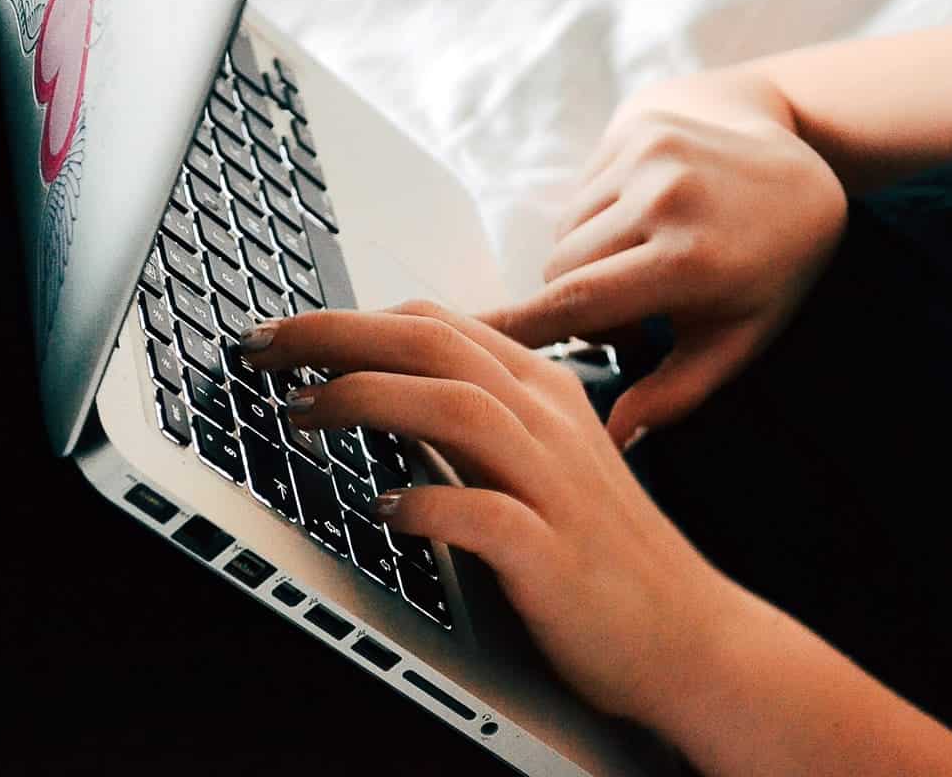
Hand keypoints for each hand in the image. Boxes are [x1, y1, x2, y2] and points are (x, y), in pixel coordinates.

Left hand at [237, 302, 737, 722]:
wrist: (687, 632)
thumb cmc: (601, 545)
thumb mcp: (540, 458)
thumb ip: (473, 418)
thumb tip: (381, 392)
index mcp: (541, 390)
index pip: (436, 324)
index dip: (351, 318)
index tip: (288, 333)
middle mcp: (546, 422)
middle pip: (433, 346)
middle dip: (336, 336)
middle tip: (263, 348)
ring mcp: (553, 485)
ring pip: (456, 408)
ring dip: (367, 400)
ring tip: (300, 413)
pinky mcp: (554, 554)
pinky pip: (484, 516)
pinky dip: (426, 504)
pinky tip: (384, 509)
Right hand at [480, 80, 847, 445]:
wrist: (796, 157)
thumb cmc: (770, 264)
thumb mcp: (739, 337)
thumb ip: (673, 394)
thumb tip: (609, 441)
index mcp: (693, 260)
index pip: (582, 303)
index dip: (520, 330)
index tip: (463, 344)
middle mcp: (665, 198)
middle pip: (561, 273)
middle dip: (579, 306)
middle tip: (635, 316)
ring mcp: (647, 156)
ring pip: (564, 236)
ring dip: (585, 264)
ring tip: (641, 265)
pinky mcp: (634, 130)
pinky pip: (578, 198)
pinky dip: (596, 224)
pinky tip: (641, 223)